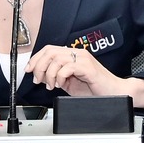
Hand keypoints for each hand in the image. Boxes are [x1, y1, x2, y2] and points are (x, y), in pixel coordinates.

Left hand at [25, 45, 143, 110]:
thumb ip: (57, 77)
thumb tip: (42, 76)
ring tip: (51, 84)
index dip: (36, 59)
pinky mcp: (88, 67)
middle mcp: (77, 53)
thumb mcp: (70, 83)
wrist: (115, 93)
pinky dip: (59, 76)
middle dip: (39, 66)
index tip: (29, 70)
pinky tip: (60, 85)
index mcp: (72, 55)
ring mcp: (83, 59)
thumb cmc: (95, 89)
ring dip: (49, 73)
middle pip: (50, 52)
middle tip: (38, 80)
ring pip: (56, 59)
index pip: (49, 49)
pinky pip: (67, 67)